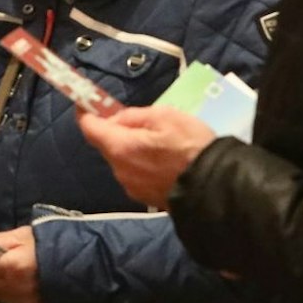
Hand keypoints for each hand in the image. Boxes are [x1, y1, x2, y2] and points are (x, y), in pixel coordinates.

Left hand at [78, 106, 217, 208]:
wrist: (217, 188)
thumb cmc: (191, 146)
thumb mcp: (166, 117)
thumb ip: (134, 116)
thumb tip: (116, 119)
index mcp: (120, 148)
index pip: (89, 129)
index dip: (85, 113)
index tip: (86, 103)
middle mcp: (120, 171)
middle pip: (108, 145)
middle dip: (116, 131)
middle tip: (138, 121)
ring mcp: (133, 188)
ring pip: (123, 161)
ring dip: (132, 149)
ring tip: (159, 142)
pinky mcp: (147, 199)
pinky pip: (137, 174)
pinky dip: (143, 164)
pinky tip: (164, 161)